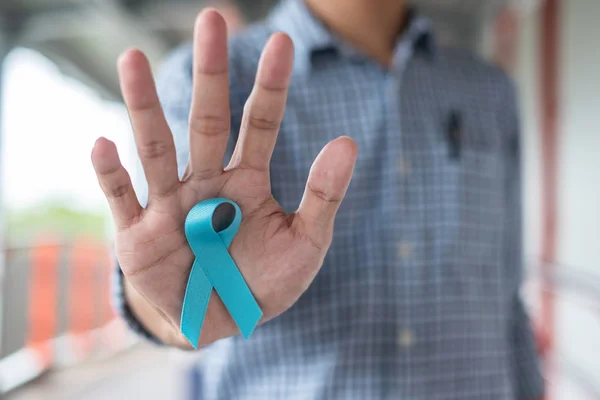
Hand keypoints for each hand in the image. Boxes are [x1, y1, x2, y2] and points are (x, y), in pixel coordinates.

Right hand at [91, 9, 356, 347]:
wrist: (221, 320)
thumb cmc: (265, 280)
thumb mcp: (306, 242)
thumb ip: (324, 195)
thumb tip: (348, 141)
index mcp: (248, 180)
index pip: (261, 124)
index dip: (271, 86)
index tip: (283, 43)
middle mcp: (207, 182)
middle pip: (207, 121)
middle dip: (211, 74)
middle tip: (211, 19)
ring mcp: (170, 205)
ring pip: (156, 148)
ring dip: (145, 106)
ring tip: (132, 58)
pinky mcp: (138, 234)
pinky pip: (123, 199)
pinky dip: (111, 174)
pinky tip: (103, 143)